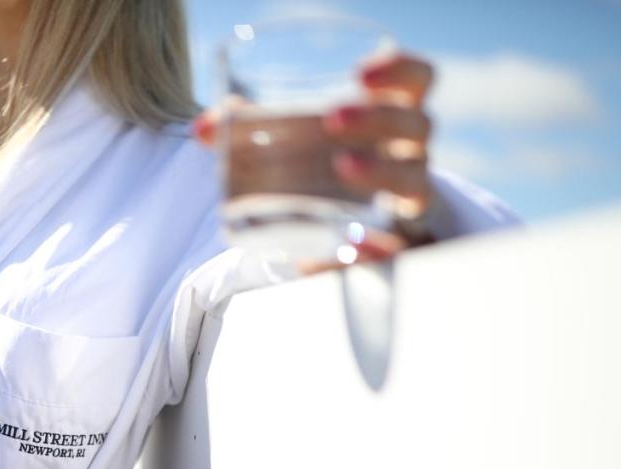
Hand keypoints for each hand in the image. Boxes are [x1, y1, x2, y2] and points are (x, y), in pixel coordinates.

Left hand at [193, 51, 438, 271]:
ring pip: (417, 182)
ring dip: (383, 172)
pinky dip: (374, 248)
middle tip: (332, 119)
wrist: (349, 227)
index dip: (400, 68)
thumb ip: (250, 127)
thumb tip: (202, 129)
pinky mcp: (397, 244)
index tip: (360, 72)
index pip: (417, 80)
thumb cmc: (319, 166)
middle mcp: (410, 153)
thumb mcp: (292, 141)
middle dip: (379, 117)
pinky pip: (398, 248)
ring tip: (342, 168)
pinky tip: (348, 246)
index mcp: (391, 115)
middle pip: (417, 125)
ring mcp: (408, 198)